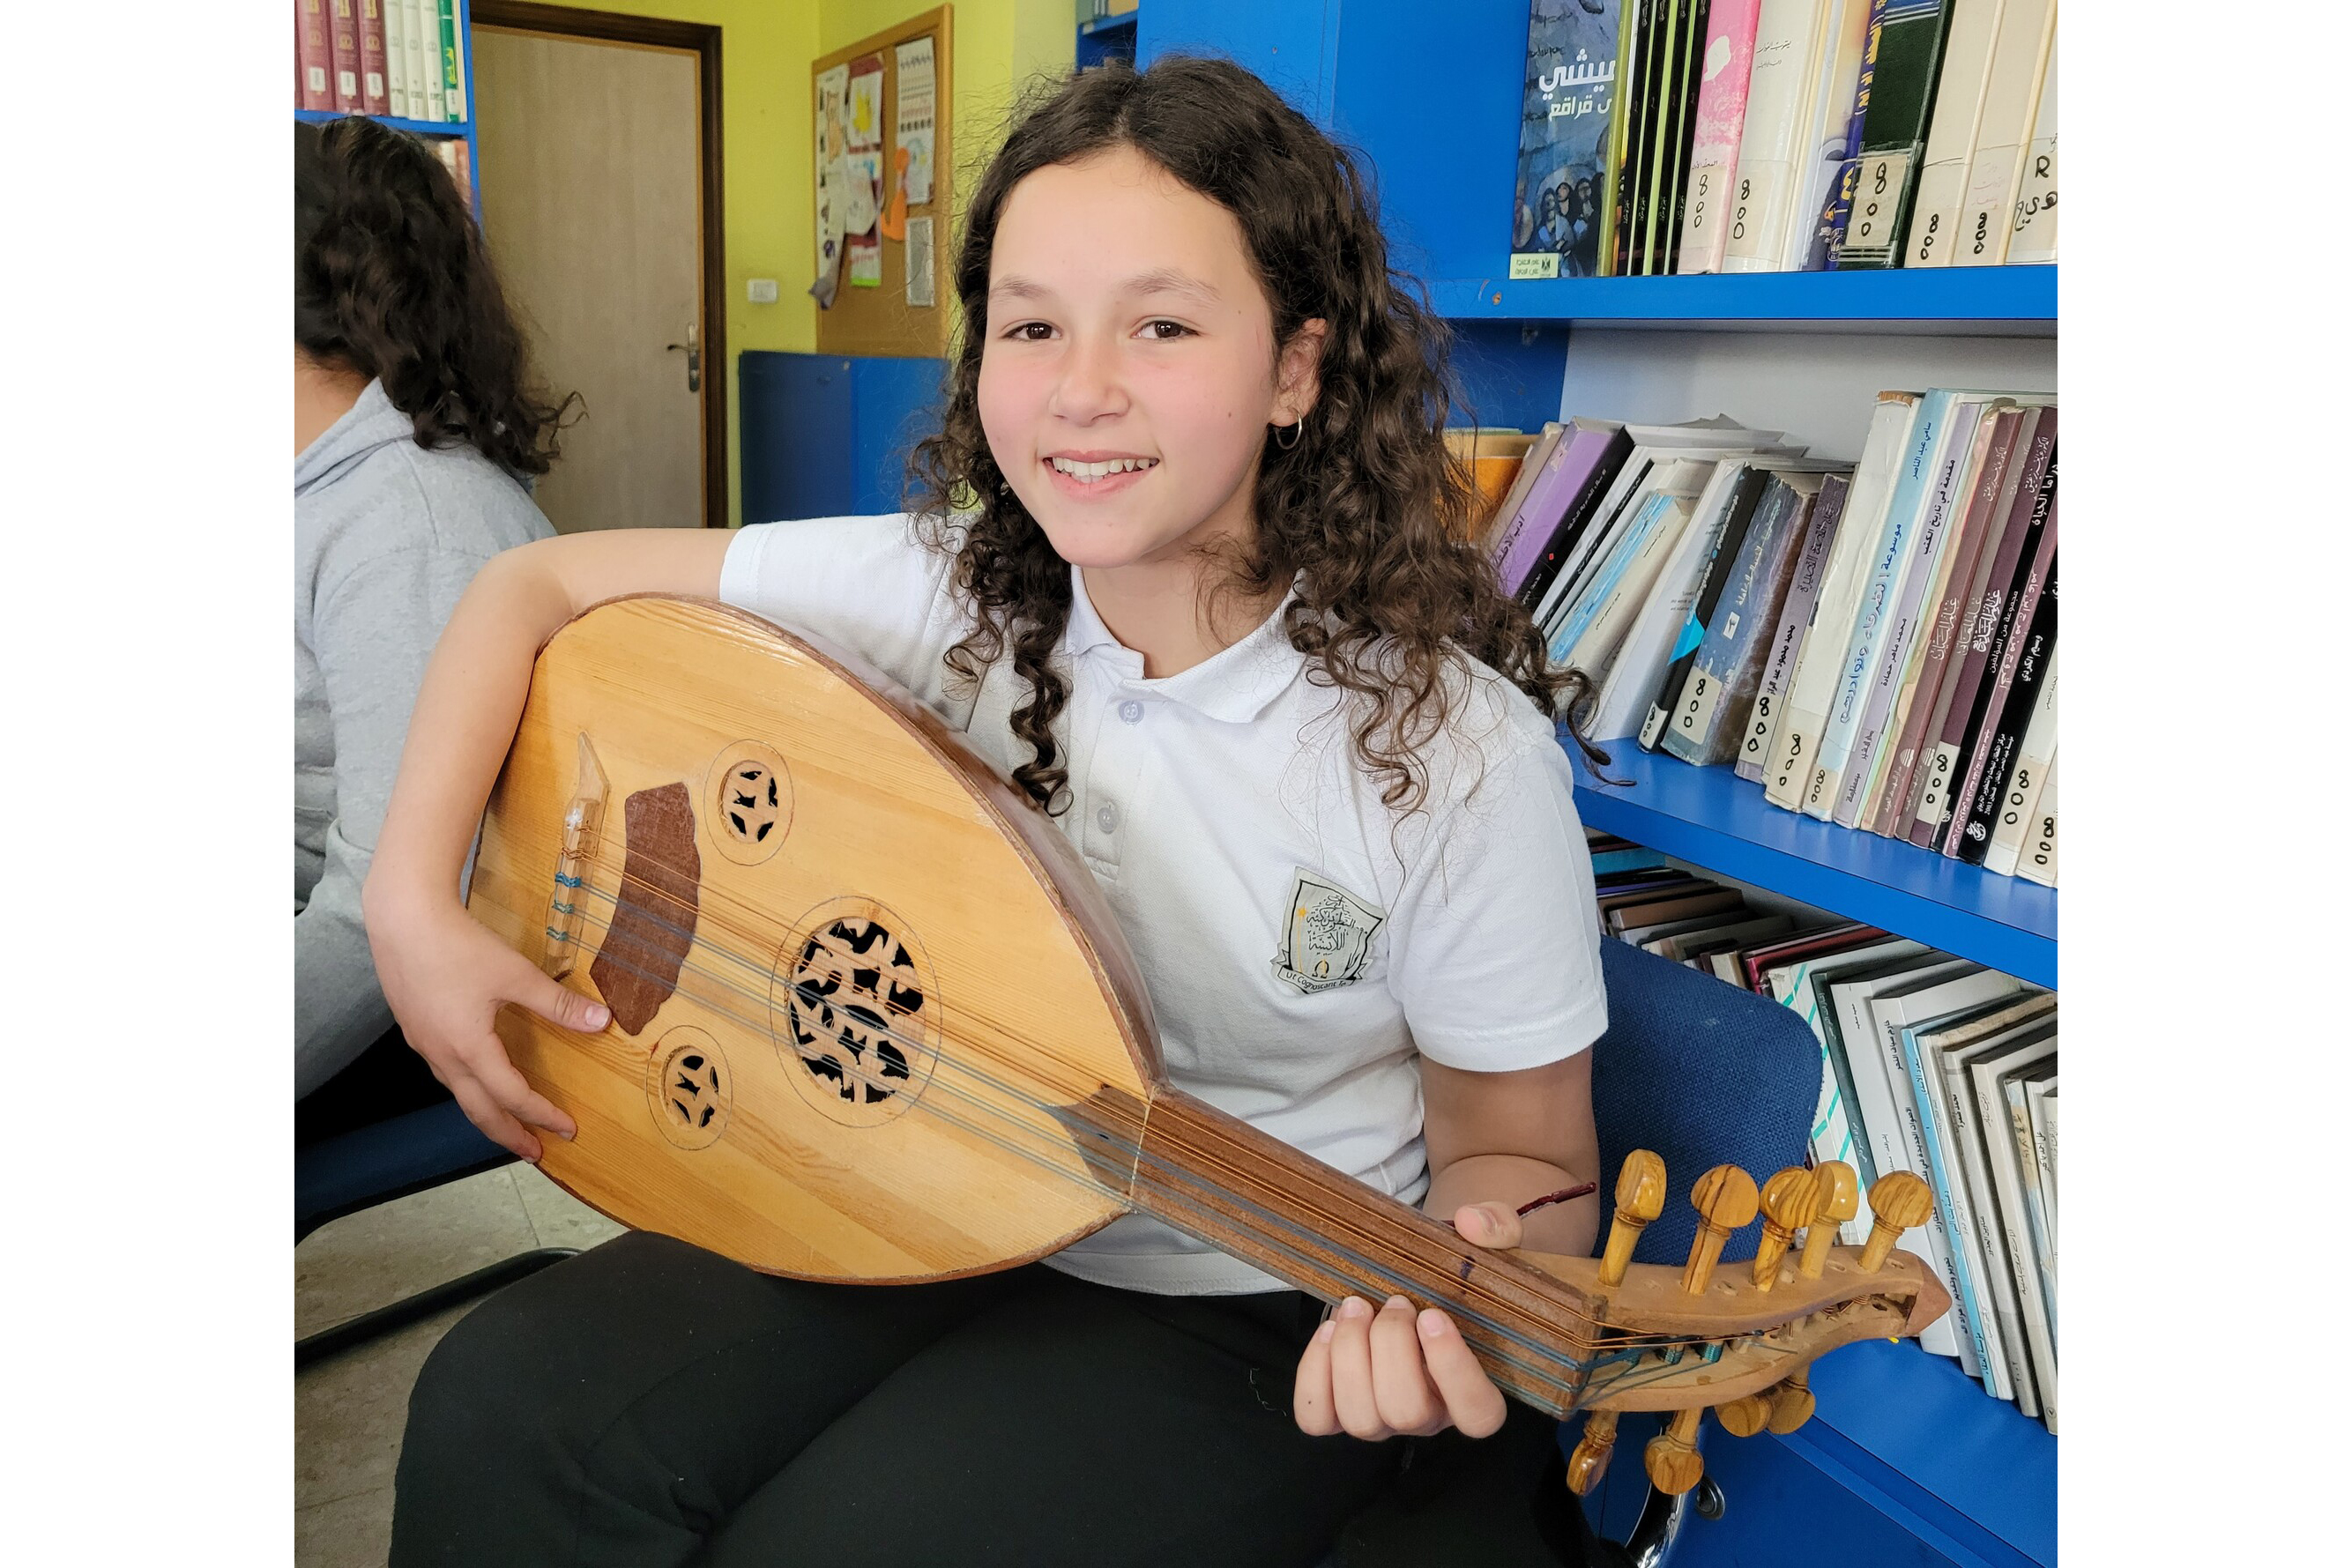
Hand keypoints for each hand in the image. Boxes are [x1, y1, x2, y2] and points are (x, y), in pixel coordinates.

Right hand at [367, 889, 607, 1159]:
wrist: (402, 918)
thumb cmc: (459, 945)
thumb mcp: (516, 974)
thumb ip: (557, 1003)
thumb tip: (603, 1023)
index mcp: (469, 1048)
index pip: (512, 1096)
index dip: (542, 1114)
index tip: (568, 1129)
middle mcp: (442, 1055)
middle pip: (477, 1110)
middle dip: (508, 1135)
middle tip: (534, 1153)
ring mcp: (423, 1044)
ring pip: (458, 1093)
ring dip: (486, 1112)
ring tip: (509, 1123)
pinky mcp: (414, 1028)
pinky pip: (445, 1072)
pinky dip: (467, 1088)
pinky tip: (477, 1079)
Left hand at [1290, 1201, 1520, 1441]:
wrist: (1417, 1277)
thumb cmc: (1456, 1271)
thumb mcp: (1490, 1241)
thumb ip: (1496, 1227)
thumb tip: (1471, 1223)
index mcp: (1476, 1390)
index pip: (1477, 1415)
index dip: (1453, 1369)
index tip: (1432, 1315)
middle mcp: (1430, 1416)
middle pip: (1406, 1412)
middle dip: (1391, 1346)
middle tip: (1393, 1301)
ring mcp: (1382, 1419)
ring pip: (1361, 1417)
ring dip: (1350, 1353)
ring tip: (1356, 1306)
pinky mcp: (1338, 1411)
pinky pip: (1317, 1416)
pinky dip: (1316, 1372)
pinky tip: (1328, 1330)